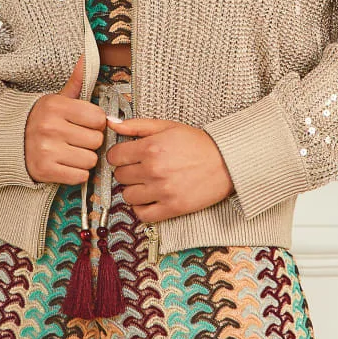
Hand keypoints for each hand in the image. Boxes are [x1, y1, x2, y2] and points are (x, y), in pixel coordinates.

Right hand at [24, 54, 106, 184]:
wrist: (7, 143)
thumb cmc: (39, 120)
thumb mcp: (56, 99)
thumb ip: (76, 82)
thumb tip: (87, 56)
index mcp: (56, 106)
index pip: (98, 118)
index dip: (95, 123)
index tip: (84, 124)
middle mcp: (50, 127)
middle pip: (96, 140)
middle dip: (90, 142)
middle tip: (76, 139)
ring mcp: (47, 150)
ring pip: (90, 160)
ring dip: (84, 159)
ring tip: (70, 152)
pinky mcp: (44, 171)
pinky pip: (80, 176)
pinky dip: (76, 173)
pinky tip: (65, 164)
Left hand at [105, 116, 234, 222]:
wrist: (226, 162)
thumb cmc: (197, 143)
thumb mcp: (167, 126)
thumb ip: (137, 125)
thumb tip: (111, 124)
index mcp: (150, 148)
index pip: (114, 157)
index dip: (118, 156)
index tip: (127, 157)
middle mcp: (153, 170)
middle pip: (120, 176)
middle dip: (127, 171)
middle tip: (140, 168)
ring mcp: (162, 191)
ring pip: (128, 196)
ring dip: (134, 190)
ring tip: (146, 183)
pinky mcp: (172, 208)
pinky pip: (142, 215)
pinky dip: (142, 208)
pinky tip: (150, 199)